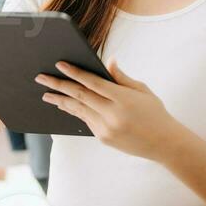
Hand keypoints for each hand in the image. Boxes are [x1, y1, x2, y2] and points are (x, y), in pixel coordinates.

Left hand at [36, 59, 184, 160]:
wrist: (164, 144)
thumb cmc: (155, 113)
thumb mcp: (142, 91)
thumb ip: (122, 78)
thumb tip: (108, 62)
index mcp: (123, 99)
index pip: (93, 82)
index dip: (75, 72)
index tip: (59, 64)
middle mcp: (112, 115)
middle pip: (79, 96)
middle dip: (58, 86)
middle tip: (41, 78)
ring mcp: (106, 129)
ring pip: (78, 110)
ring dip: (61, 101)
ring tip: (46, 94)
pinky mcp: (103, 138)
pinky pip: (86, 121)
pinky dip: (75, 111)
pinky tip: (65, 104)